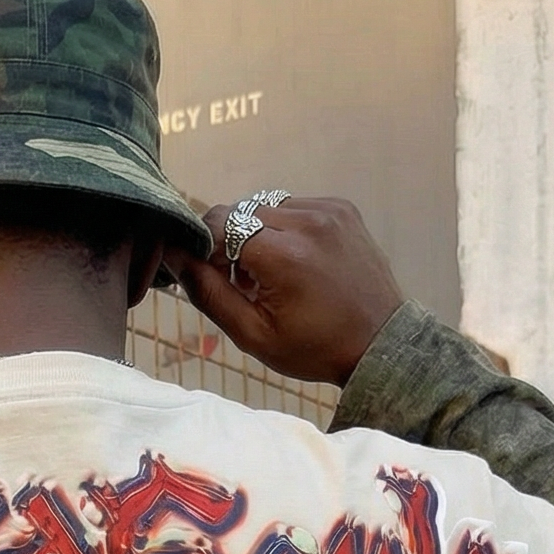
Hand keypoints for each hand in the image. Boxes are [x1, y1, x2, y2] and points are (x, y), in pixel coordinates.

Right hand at [166, 196, 403, 388]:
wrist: (380, 343)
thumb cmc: (314, 348)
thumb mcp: (252, 334)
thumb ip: (207, 292)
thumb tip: (173, 255)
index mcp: (284, 255)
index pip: (219, 224)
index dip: (203, 246)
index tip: (209, 274)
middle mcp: (307, 221)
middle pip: (240, 211)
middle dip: (228, 241)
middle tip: (241, 281)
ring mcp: (329, 210)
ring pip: (265, 206)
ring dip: (255, 233)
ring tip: (270, 272)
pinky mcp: (342, 208)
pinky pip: (293, 206)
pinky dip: (283, 228)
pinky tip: (294, 261)